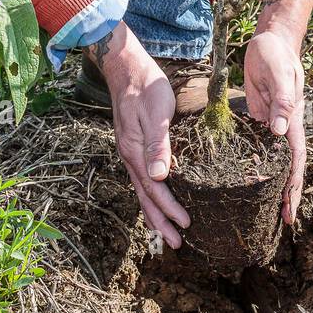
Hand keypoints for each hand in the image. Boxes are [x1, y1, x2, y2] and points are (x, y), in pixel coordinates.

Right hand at [88, 21, 189, 248]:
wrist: (126, 68)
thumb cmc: (146, 86)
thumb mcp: (156, 112)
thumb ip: (158, 144)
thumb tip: (160, 176)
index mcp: (134, 151)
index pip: (154, 188)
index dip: (169, 209)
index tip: (186, 225)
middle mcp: (130, 156)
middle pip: (145, 197)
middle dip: (160, 221)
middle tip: (177, 244)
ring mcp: (130, 152)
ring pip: (142, 191)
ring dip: (154, 213)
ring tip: (167, 233)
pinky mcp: (134, 146)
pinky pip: (141, 179)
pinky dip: (150, 196)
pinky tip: (158, 201)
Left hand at [244, 0, 312, 224]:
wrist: (268, 40)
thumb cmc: (276, 54)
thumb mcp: (280, 73)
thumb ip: (282, 101)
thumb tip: (278, 132)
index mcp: (294, 120)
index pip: (296, 159)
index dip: (295, 184)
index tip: (291, 207)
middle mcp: (284, 127)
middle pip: (289, 166)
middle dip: (288, 193)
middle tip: (283, 221)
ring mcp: (272, 124)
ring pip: (274, 160)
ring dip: (273, 184)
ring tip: (268, 211)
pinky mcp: (258, 119)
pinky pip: (258, 147)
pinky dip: (256, 165)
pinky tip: (248, 180)